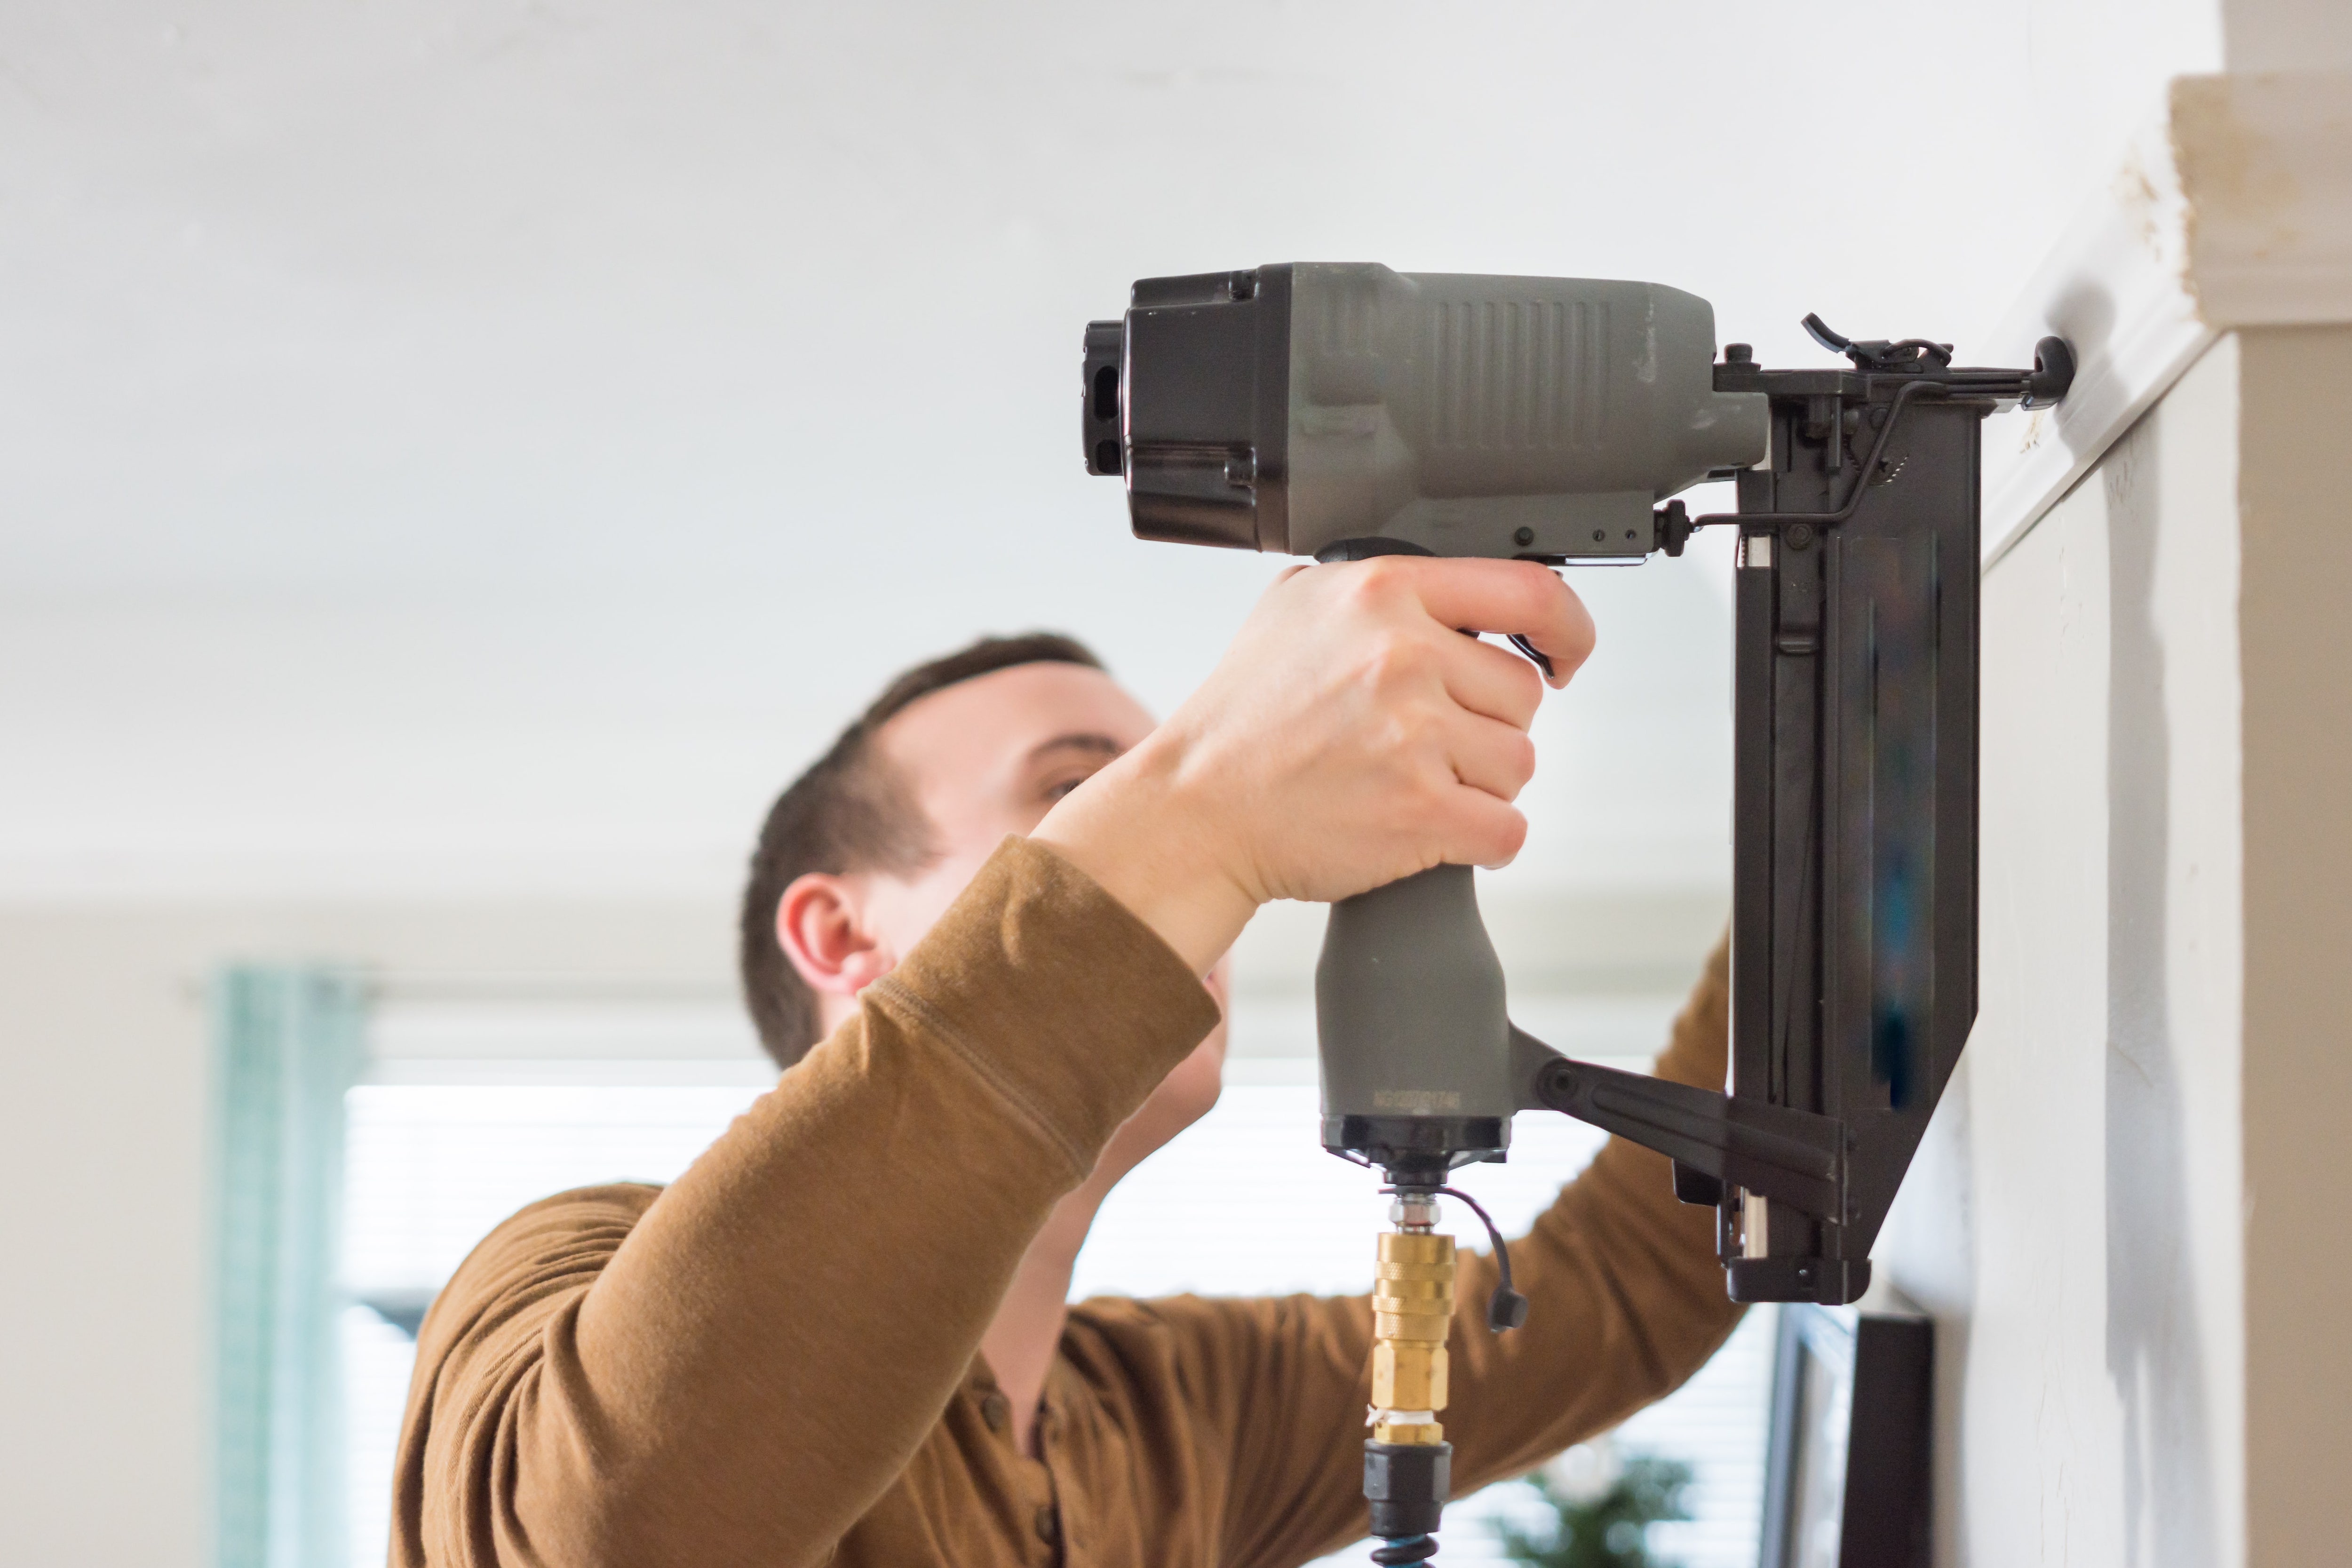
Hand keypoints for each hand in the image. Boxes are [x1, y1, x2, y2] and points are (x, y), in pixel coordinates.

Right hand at [1033, 556, 1593, 971]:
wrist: (1195, 811)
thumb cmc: (1239, 721)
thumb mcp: (1292, 608)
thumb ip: (1373, 588)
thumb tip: (1448, 592)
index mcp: (1381, 594)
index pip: (1528, 592)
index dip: (1567, 629)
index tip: (1566, 655)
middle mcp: (1403, 655)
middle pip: (1523, 696)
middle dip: (1484, 726)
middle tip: (1417, 743)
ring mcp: (1414, 734)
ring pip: (1517, 764)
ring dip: (1477, 784)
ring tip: (1405, 783)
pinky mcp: (1421, 810)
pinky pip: (1506, 829)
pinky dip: (1479, 840)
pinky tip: (1426, 829)